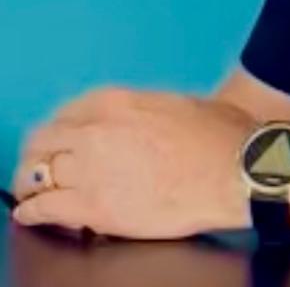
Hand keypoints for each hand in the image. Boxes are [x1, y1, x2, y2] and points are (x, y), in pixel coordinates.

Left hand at [12, 87, 257, 238]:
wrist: (235, 169)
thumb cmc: (219, 136)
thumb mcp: (175, 104)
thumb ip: (142, 112)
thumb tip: (133, 128)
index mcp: (116, 101)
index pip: (66, 112)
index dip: (59, 130)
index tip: (60, 141)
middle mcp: (95, 128)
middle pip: (43, 140)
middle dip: (38, 154)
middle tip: (39, 166)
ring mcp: (91, 168)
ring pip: (35, 173)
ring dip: (30, 182)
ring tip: (31, 191)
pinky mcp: (93, 206)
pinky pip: (43, 208)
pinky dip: (32, 211)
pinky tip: (32, 213)